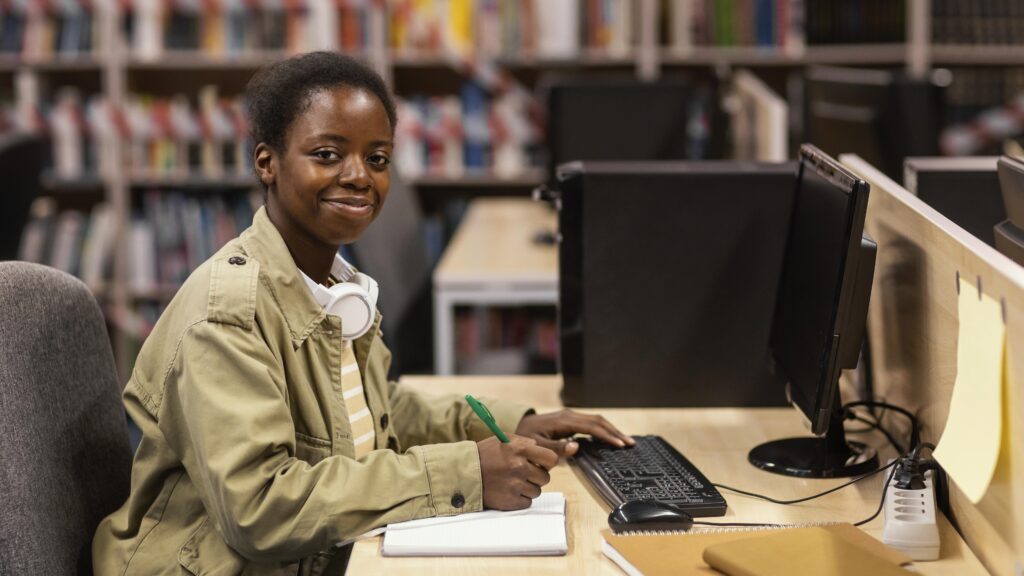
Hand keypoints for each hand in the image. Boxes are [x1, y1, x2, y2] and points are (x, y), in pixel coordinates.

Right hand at [477, 435, 557, 509]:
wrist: (463, 473)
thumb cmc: (484, 454)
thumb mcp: (503, 440)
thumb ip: (525, 442)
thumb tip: (539, 448)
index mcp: (520, 449)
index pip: (551, 459)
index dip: (547, 462)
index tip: (541, 464)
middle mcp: (519, 467)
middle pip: (545, 478)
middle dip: (536, 476)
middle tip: (523, 474)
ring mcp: (515, 485)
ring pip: (537, 491)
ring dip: (528, 488)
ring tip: (513, 482)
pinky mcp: (510, 501)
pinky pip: (527, 502)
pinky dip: (520, 499)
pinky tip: (509, 491)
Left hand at [515, 409, 634, 456]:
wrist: (517, 425)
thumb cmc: (525, 436)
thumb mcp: (537, 446)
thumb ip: (555, 448)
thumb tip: (577, 446)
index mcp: (564, 421)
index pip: (592, 427)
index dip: (607, 436)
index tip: (620, 445)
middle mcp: (570, 415)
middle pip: (598, 421)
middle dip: (615, 432)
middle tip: (630, 444)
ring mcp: (570, 416)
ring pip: (596, 420)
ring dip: (611, 430)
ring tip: (625, 441)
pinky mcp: (570, 420)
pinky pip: (590, 423)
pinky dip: (603, 429)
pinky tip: (609, 437)